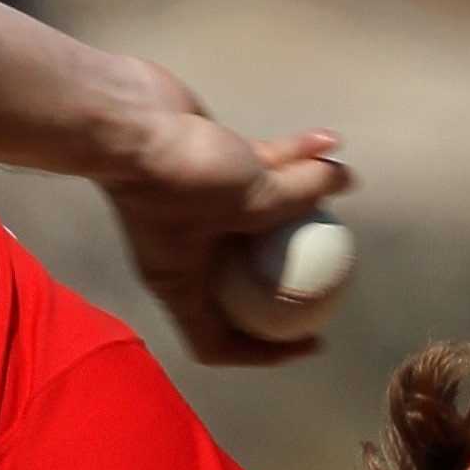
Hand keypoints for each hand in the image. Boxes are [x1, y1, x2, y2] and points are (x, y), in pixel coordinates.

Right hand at [102, 60, 352, 365]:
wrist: (125, 117)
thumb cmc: (178, 179)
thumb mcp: (250, 201)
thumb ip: (299, 196)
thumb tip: (344, 182)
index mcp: (182, 286)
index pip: (218, 344)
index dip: (266, 353)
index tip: (310, 340)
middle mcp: (188, 253)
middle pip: (247, 282)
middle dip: (292, 276)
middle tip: (335, 271)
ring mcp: (198, 206)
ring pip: (260, 211)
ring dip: (304, 196)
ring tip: (343, 185)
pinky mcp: (206, 160)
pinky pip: (257, 165)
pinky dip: (290, 155)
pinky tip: (329, 140)